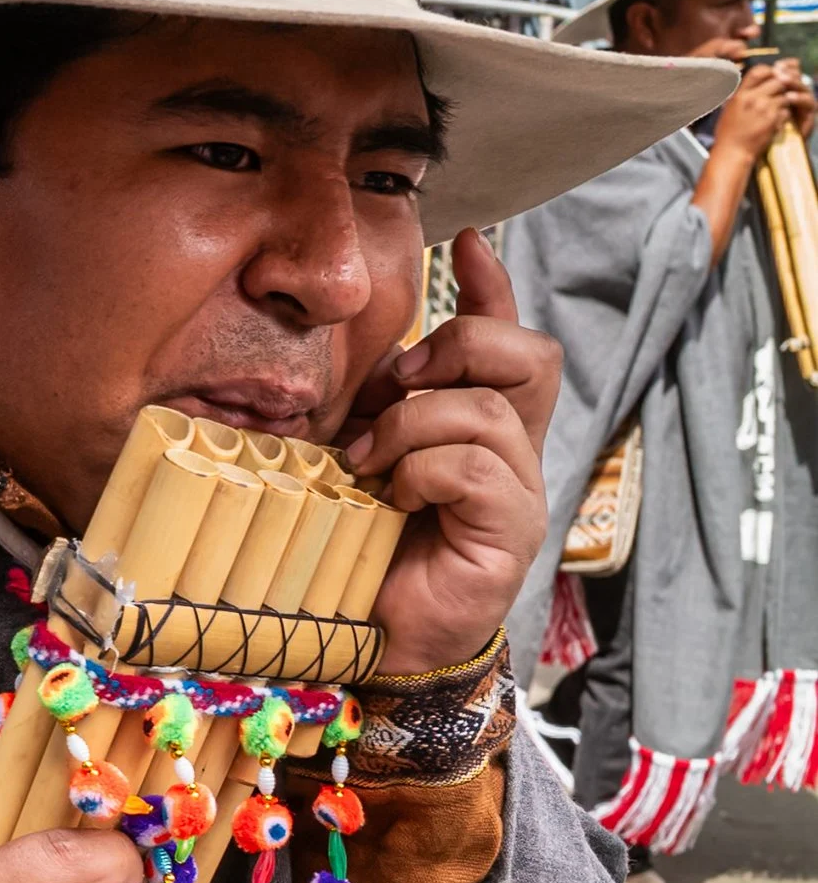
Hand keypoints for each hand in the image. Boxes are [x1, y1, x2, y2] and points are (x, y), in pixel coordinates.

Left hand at [338, 228, 558, 676]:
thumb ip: (369, 410)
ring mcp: (519, 493)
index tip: (466, 240)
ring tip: (368, 461)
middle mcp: (513, 454)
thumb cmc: (355, 550)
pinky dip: (422, 470)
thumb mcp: (354, 460)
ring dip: (412, 423)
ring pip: (487, 410)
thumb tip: (353, 354)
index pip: (507, 341)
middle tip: (395, 382)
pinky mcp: (509, 533)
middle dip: (456, 347)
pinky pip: (474, 466)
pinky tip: (391, 497)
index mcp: (478, 429)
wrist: (369, 642)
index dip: (492, 287)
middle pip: (528, 355)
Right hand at [714, 60, 813, 157]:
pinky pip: (787, 111)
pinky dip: (784, 115)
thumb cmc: (728, 133)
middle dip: (782, 86)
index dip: (770, 72)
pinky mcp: (774, 120)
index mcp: (740, 95)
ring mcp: (765, 109)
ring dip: (785, 101)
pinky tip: (776, 121)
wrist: (733, 152)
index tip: (772, 77)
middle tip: (780, 94)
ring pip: (785, 96)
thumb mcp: (729, 109)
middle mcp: (752, 99)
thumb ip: (742, 95)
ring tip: (778, 109)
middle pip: (777, 81)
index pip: (759, 71)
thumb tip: (753, 84)